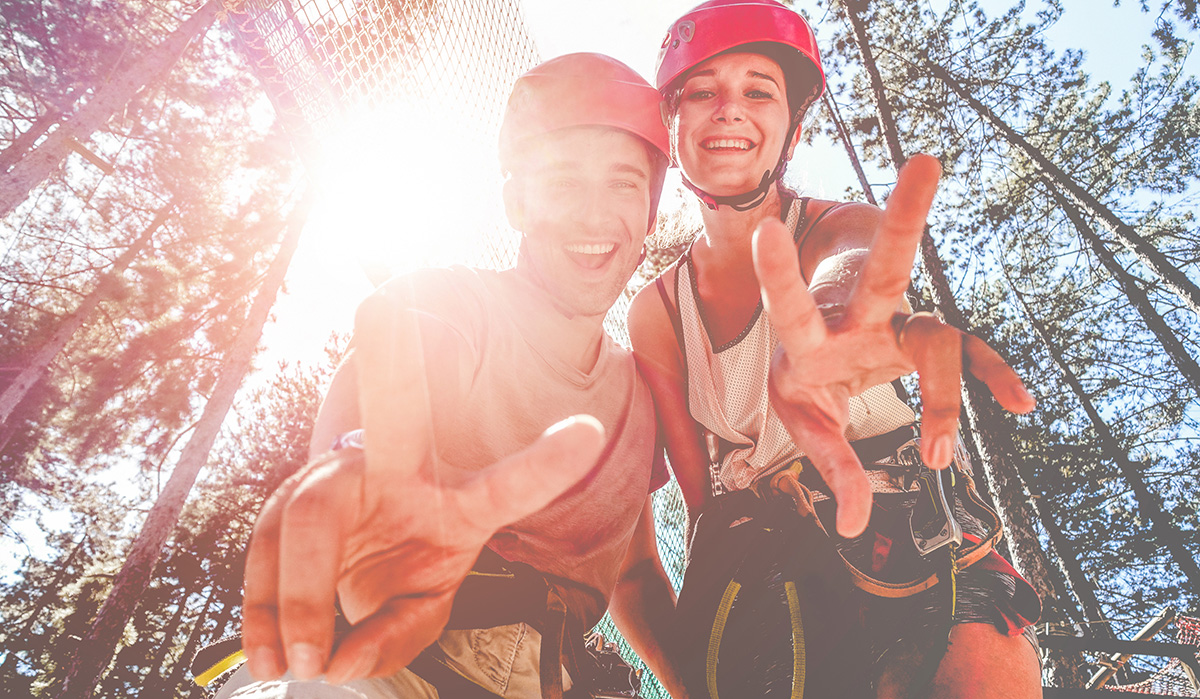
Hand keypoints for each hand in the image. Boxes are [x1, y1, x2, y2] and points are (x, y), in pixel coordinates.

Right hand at [241, 282, 605, 682]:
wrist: (353, 574)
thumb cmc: (405, 577)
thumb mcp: (423, 611)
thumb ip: (397, 636)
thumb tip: (341, 660)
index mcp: (459, 503)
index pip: (505, 484)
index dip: (543, 465)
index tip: (588, 434)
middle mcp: (399, 471)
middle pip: (396, 408)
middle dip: (390, 353)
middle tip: (384, 306)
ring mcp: (344, 480)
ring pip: (305, 512)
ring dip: (297, 594)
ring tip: (301, 665)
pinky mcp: (295, 505)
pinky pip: (266, 545)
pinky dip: (264, 609)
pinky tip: (271, 656)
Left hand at [752, 154, 1033, 537]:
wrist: (828, 353)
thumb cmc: (804, 377)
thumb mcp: (800, 419)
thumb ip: (827, 465)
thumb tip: (852, 527)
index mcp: (809, 332)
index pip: (790, 302)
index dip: (777, 272)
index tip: (763, 228)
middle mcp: (859, 315)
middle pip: (885, 266)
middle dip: (904, 218)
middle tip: (926, 160)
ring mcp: (899, 323)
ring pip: (942, 334)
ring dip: (946, 394)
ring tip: (938, 457)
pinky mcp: (928, 340)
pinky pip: (971, 357)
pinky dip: (991, 378)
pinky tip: (1020, 403)